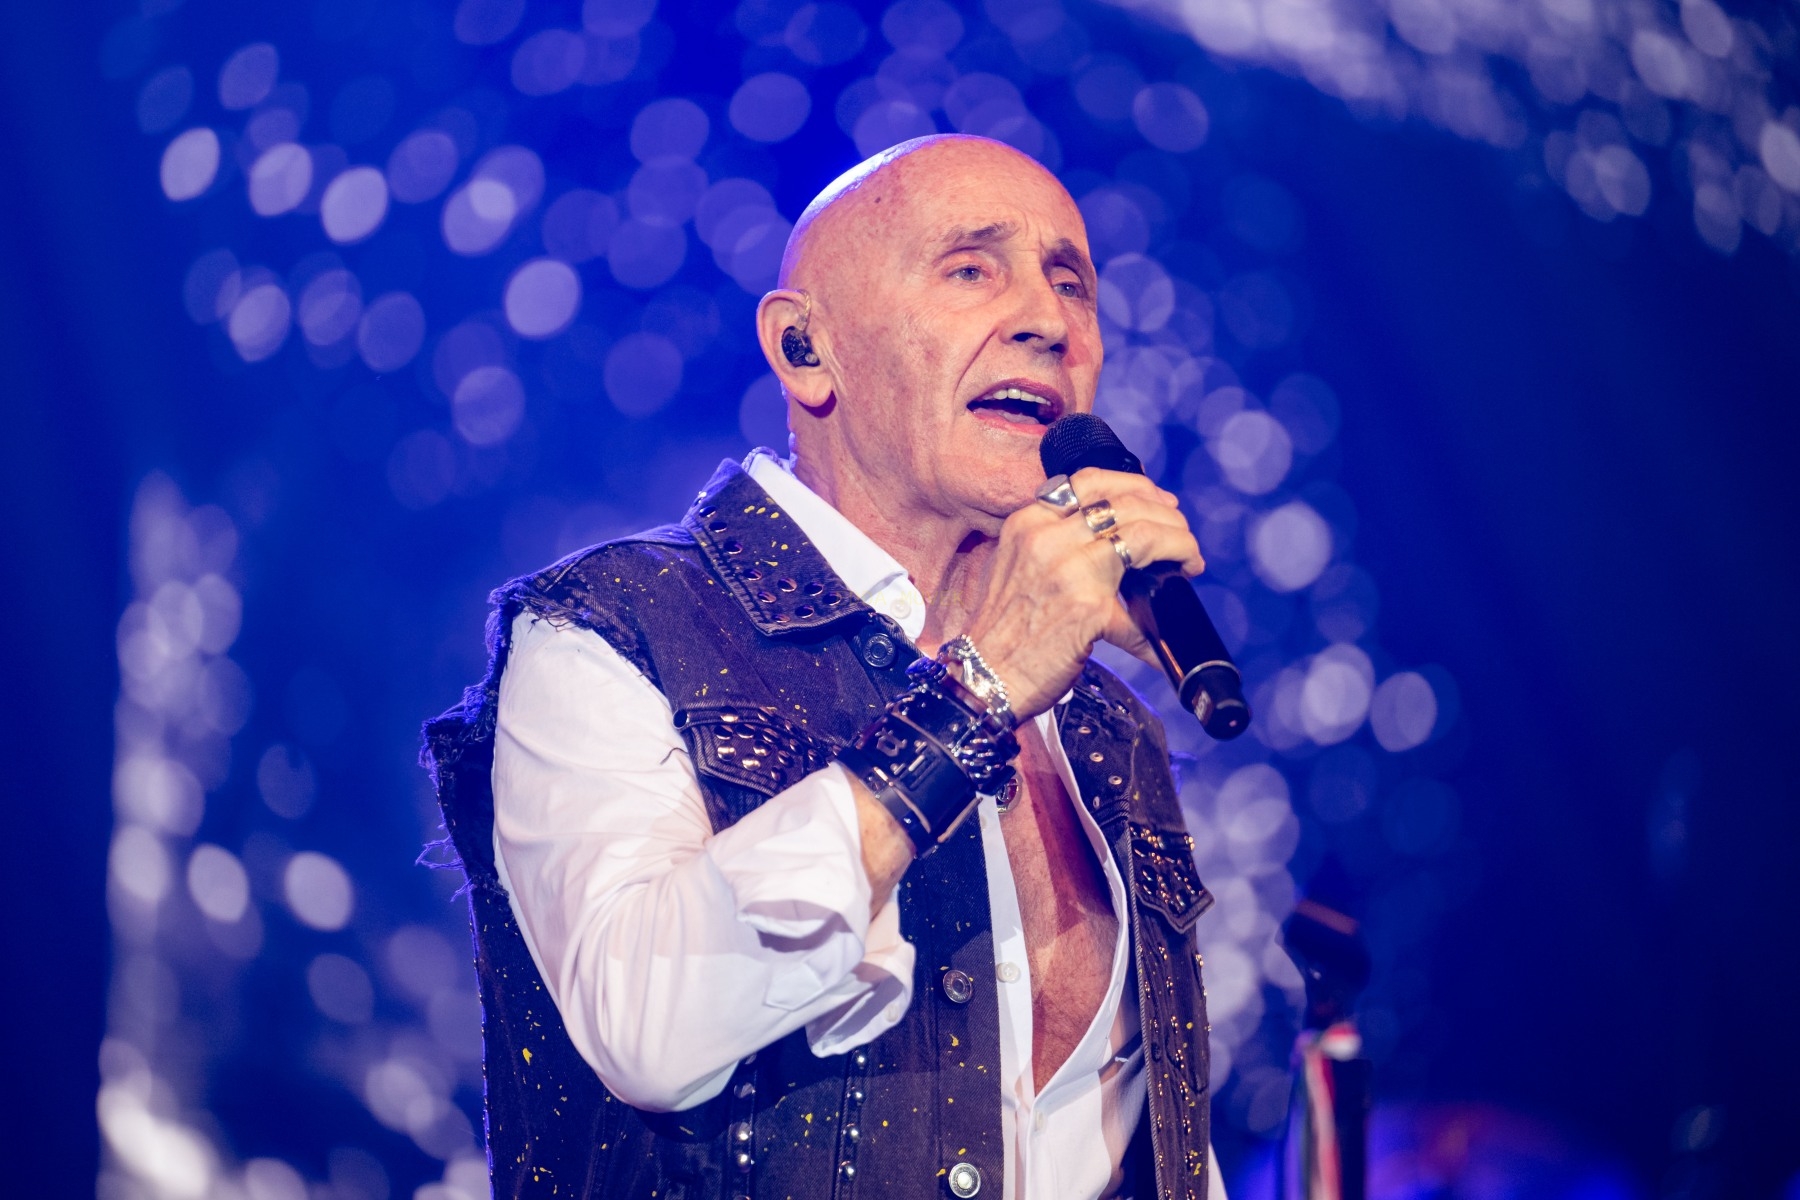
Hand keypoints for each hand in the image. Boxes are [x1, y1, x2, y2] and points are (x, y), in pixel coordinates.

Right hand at [960, 468, 1204, 720]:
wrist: (985, 678)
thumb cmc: (1003, 632)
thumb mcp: (1016, 567)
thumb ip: (1056, 545)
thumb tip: (1113, 539)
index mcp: (1027, 523)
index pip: (1089, 480)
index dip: (1135, 485)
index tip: (1159, 501)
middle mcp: (1045, 538)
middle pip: (1125, 501)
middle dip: (1166, 514)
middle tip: (1181, 534)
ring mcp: (1068, 569)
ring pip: (1144, 532)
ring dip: (1179, 541)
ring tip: (1188, 558)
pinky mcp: (1088, 606)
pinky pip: (1144, 594)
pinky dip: (1168, 602)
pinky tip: (1175, 603)